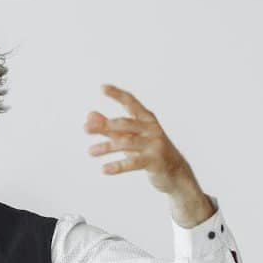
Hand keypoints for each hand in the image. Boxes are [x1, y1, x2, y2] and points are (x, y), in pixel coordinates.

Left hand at [84, 83, 200, 197]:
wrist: (176, 174)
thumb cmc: (150, 153)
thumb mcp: (130, 138)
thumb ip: (110, 128)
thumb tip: (89, 116)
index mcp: (147, 120)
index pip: (131, 103)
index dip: (117, 94)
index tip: (102, 87)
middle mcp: (152, 129)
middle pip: (125, 123)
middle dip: (105, 125)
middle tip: (86, 129)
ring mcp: (155, 144)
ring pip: (126, 143)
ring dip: (106, 147)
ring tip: (90, 152)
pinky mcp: (156, 161)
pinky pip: (134, 162)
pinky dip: (118, 166)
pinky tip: (104, 169)